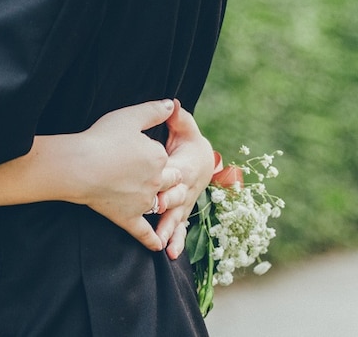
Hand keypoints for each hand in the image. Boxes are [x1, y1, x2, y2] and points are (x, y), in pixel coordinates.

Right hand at [70, 100, 181, 251]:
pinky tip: (159, 246)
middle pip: (169, 182)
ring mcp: (143, 202)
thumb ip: (154, 110)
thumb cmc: (102, 138)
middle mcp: (156, 182)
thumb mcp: (130, 116)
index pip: (166, 158)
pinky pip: (144, 232)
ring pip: (159, 204)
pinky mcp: (128, 218)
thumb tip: (173, 104)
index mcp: (159, 158)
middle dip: (168, 180)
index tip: (143, 153)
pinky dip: (152, 240)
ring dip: (163, 205)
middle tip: (158, 178)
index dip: (157, 155)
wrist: (79, 166)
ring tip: (161, 205)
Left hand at [155, 100, 213, 259]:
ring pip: (179, 218)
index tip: (156, 182)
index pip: (177, 173)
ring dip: (172, 231)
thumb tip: (173, 102)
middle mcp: (187, 188)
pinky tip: (170, 254)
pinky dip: (177, 241)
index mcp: (185, 166)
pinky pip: (181, 229)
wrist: (202, 161)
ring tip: (165, 244)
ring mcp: (185, 203)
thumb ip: (178, 118)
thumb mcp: (185, 128)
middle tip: (155, 213)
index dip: (167, 177)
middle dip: (167, 205)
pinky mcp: (181, 213)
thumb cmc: (189, 143)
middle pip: (177, 198)